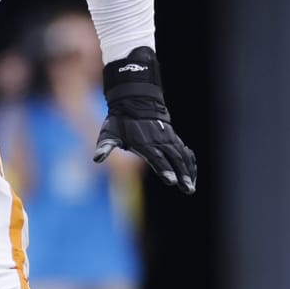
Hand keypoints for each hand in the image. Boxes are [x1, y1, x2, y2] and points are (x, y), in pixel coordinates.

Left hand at [92, 46, 196, 193]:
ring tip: (191, 187)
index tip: (172, 181)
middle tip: (188, 189)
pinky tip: (193, 173)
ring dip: (188, 171)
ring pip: (182, 156)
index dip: (164, 169)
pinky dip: (190, 162)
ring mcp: (168, 138)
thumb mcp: (109, 132)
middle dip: (182, 174)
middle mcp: (159, 141)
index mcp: (145, 143)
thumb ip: (105, 146)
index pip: (157, 158)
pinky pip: (185, 150)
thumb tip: (97, 158)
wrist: (135, 99)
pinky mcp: (173, 137)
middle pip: (174, 159)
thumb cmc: (120, 120)